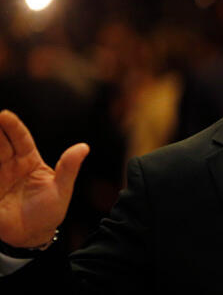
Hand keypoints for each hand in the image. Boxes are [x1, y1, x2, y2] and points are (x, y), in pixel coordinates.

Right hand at [0, 110, 88, 247]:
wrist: (31, 237)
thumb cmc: (49, 212)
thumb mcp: (61, 190)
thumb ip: (68, 168)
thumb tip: (84, 147)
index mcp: (29, 161)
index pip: (20, 139)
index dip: (13, 127)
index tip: (4, 115)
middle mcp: (9, 165)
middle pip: (0, 143)